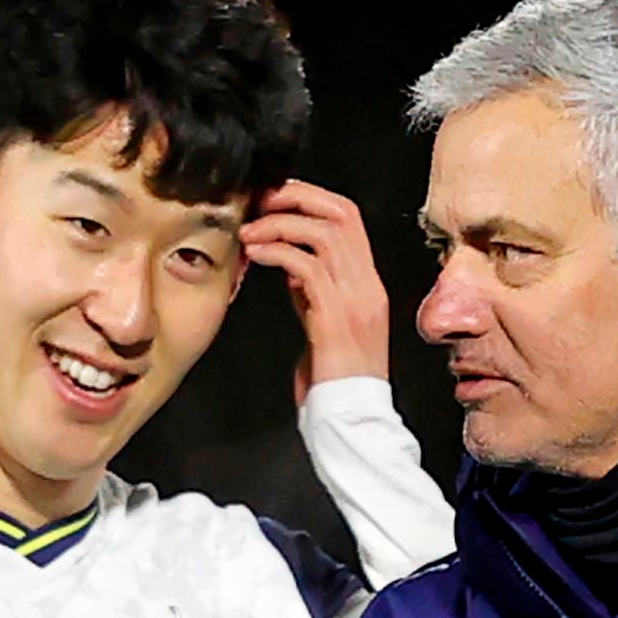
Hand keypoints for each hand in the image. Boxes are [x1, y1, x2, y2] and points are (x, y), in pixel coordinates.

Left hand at [240, 180, 391, 403]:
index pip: (349, 217)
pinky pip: (307, 266)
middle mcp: (368, 286)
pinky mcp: (337, 318)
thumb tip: (288, 259)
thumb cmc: (332, 379)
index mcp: (368, 284)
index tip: (275, 197)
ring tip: (249, 233)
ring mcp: (356, 300)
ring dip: (279, 224)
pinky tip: (255, 256)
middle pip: (342, 213)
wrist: (350, 420)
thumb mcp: (322, 322)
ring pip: (324, 233)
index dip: (311, 197)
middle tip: (260, 201)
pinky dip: (276, 252)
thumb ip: (311, 289)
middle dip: (297, 197)